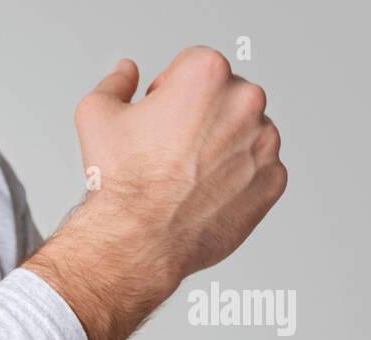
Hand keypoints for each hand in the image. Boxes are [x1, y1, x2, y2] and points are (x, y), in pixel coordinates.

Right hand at [25, 47, 286, 339]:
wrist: (137, 242)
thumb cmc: (119, 183)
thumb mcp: (96, 116)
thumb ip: (116, 83)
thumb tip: (127, 73)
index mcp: (207, 75)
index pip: (193, 66)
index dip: (168, 93)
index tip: (156, 121)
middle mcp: (245, 102)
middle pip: (225, 97)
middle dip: (200, 118)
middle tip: (167, 153)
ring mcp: (264, 143)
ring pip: (244, 133)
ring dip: (220, 147)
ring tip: (185, 178)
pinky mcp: (273, 180)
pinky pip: (258, 171)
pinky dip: (236, 180)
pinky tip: (203, 195)